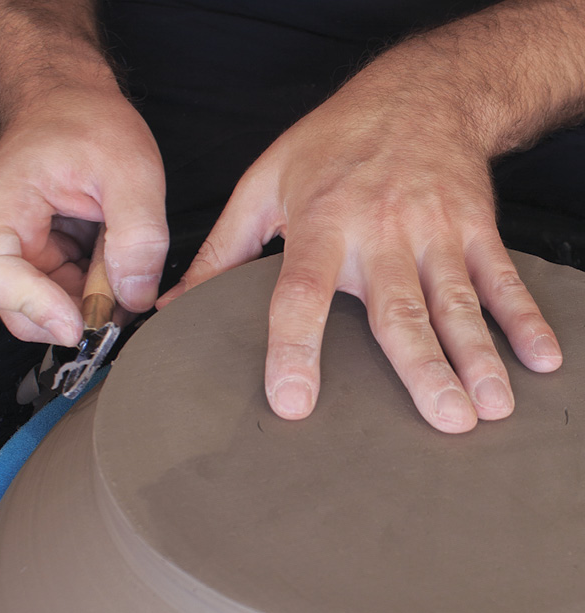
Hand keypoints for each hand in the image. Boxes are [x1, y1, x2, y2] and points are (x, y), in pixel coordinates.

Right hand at [0, 85, 168, 345]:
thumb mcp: (131, 170)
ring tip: (126, 272)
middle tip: (122, 309)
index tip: (77, 324)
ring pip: (51, 308)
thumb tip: (135, 294)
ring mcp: (23, 251)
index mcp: (0, 206)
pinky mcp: (44, 259)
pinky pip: (68, 294)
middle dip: (76, 317)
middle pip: (21, 309)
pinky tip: (118, 268)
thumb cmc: (89, 121)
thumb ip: (137, 234)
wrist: (75, 103)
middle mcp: (1, 234)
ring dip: (93, 305)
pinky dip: (97, 293)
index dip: (34, 307)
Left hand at [158, 58, 561, 433]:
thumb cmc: (334, 142)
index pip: (301, 293)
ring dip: (478, 356)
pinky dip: (524, 318)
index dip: (295, 347)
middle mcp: (381, 233)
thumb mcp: (264, 185)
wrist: (418, 91)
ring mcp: (436, 232)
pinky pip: (502, 278)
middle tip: (443, 419)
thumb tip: (173, 304)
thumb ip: (221, 251)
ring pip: (457, 302)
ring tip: (491, 406)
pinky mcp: (476, 228)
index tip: (295, 401)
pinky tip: (541, 358)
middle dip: (423, 368)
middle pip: (399, 311)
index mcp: (322, 225)